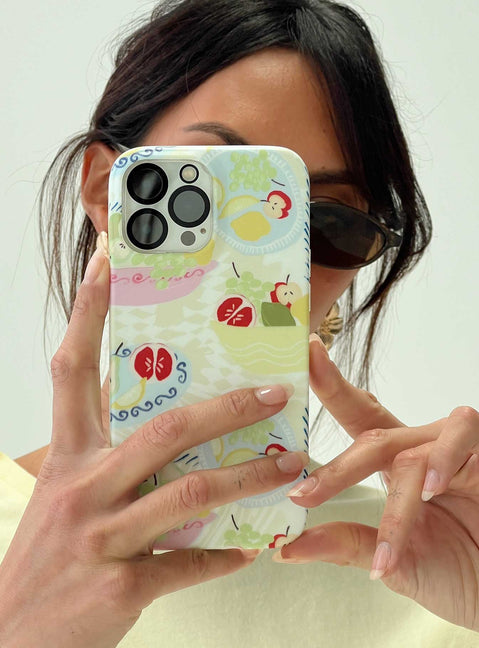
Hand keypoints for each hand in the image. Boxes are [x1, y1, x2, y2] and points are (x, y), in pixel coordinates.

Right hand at [0, 246, 307, 647]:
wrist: (9, 639)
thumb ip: (108, 462)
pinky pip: (190, 563)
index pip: (73, 370)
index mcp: (66, 458)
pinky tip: (257, 546)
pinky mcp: (121, 587)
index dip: (88, 311)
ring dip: (249, 478)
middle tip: (275, 391)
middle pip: (164, 428)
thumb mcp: (65, 497)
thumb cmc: (44, 559)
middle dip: (228, 407)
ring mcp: (102, 538)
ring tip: (290, 465)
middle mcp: (82, 488)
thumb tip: (168, 434)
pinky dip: (227, 553)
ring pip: (191, 492)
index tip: (109, 261)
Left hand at [274, 334, 478, 632]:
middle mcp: (422, 445)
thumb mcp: (393, 560)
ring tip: (383, 548)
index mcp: (396, 458)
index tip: (304, 352)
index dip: (331, 385)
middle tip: (304, 495)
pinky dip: (441, 465)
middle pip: (374, 436)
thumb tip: (285, 549)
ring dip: (394, 502)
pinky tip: (431, 491)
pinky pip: (457, 447)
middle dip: (338, 468)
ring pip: (410, 455)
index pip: (358, 415)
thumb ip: (346, 545)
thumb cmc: (455, 566)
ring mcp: (454, 447)